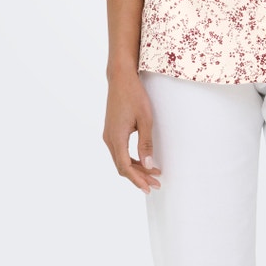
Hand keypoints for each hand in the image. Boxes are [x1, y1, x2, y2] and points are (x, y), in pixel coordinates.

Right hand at [103, 69, 161, 193]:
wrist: (121, 78)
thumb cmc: (134, 95)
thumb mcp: (145, 119)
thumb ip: (146, 143)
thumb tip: (148, 165)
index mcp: (116, 138)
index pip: (125, 167)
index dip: (137, 179)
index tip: (149, 187)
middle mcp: (109, 139)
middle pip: (122, 166)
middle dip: (139, 177)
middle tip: (156, 183)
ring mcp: (109, 135)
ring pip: (121, 159)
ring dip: (136, 168)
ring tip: (153, 174)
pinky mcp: (112, 131)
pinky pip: (120, 151)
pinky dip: (131, 159)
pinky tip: (143, 161)